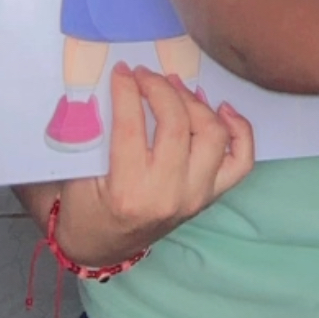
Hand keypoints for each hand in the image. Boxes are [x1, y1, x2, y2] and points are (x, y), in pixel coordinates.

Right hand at [28, 63, 254, 265]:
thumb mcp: (77, 173)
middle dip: (160, 88)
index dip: (128, 90)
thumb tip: (116, 82)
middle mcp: (168, 196)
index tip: (123, 71)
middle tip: (145, 74)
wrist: (103, 247)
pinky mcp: (210, 196)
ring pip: (213, 135)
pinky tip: (222, 109)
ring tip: (174, 86)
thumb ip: (92, 131)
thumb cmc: (85, 207)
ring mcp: (195, 197)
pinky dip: (239, 131)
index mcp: (128, 192)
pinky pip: (241, 161)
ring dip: (195, 102)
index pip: (133, 126)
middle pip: (178, 125)